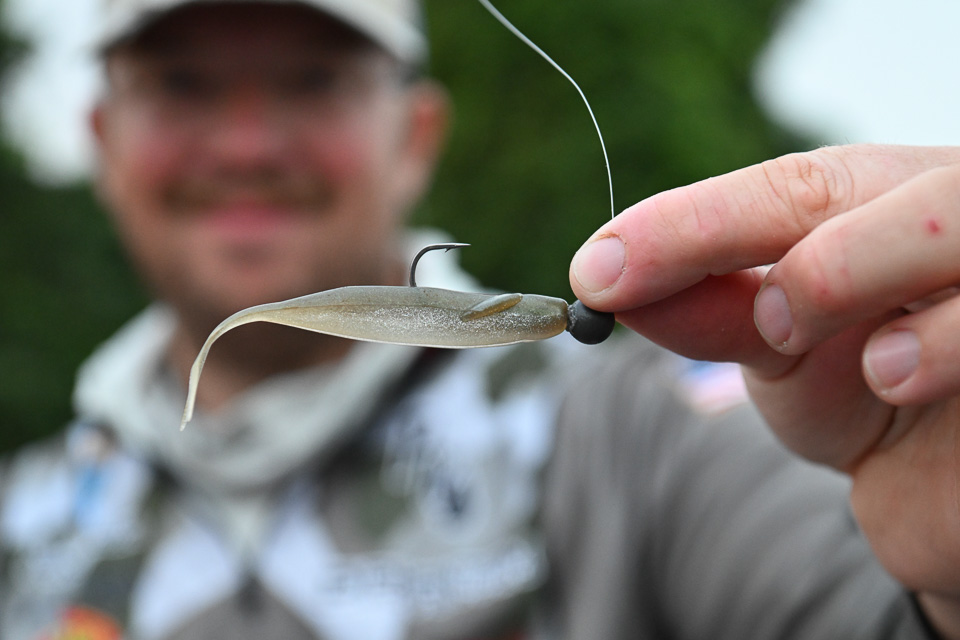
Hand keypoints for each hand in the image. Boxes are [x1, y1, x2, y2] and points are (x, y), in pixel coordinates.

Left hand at [570, 144, 959, 636]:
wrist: (940, 480)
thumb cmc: (861, 393)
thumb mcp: (775, 350)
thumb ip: (708, 309)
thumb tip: (604, 278)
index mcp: (881, 200)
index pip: (795, 190)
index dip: (694, 225)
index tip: (601, 271)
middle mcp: (949, 218)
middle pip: (901, 196)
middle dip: (821, 260)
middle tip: (773, 324)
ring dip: (892, 302)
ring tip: (875, 369)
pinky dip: (946, 348)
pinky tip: (907, 386)